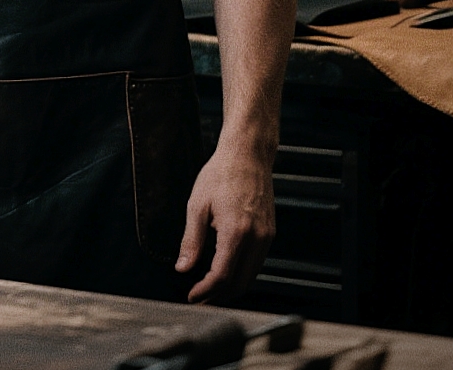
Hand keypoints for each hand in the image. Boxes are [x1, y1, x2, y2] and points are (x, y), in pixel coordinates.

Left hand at [175, 136, 275, 303]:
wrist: (248, 154)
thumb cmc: (221, 174)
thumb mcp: (197, 205)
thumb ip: (191, 240)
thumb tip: (182, 268)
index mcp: (236, 231)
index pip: (222, 276)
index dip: (206, 290)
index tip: (192, 296)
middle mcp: (257, 238)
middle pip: (240, 283)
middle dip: (219, 296)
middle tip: (200, 299)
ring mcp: (266, 236)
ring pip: (251, 276)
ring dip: (231, 287)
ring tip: (210, 289)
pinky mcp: (270, 232)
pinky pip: (257, 262)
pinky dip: (242, 273)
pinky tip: (226, 270)